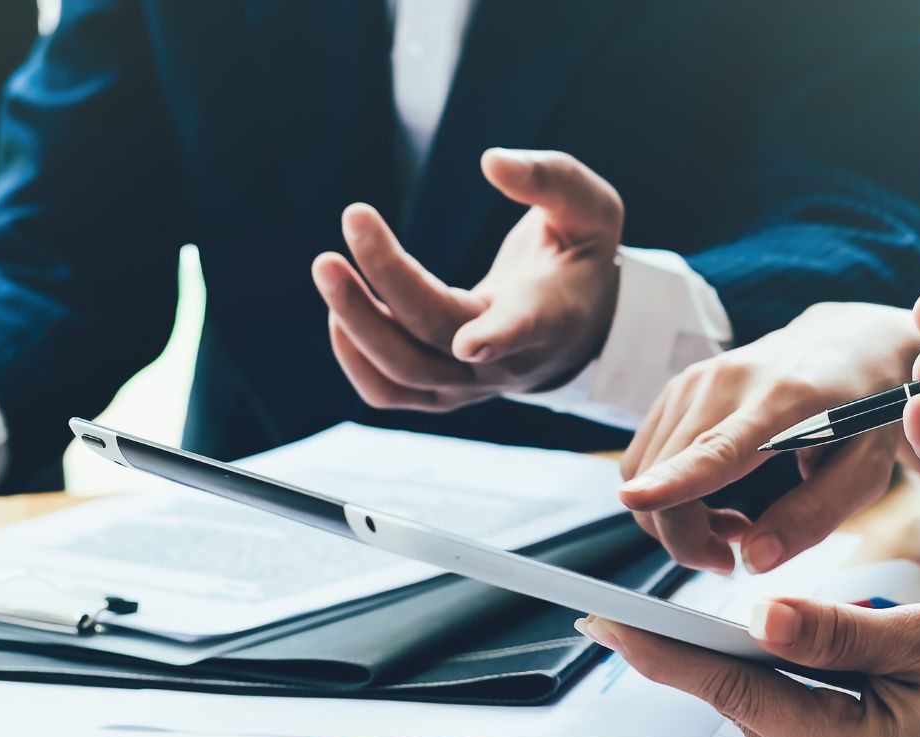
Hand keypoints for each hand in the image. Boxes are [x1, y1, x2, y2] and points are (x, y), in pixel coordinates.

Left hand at [311, 149, 622, 411]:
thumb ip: (550, 179)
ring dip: (356, 322)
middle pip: (438, 334)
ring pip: (404, 371)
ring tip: (328, 266)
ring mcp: (472, 384)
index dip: (500, 337)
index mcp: (551, 313)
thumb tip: (492, 161)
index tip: (471, 344)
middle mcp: (509, 359)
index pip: (526, 328)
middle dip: (389, 279)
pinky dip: (354, 357)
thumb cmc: (579, 259)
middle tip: (354, 217)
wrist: (577, 329)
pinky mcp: (441, 393)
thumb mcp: (590, 209)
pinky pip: (387, 393)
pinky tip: (340, 310)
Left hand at [580, 597, 919, 736]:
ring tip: (856, 650)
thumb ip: (835, 632)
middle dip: (743, 648)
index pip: (733, 690)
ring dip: (782, 673)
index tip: (598, 617)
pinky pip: (792, 736)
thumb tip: (755, 615)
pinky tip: (845, 678)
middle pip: (746, 703)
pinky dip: (800, 697)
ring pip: (767, 719)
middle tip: (758, 604)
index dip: (661, 649)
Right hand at [618, 303, 919, 573]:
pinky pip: (645, 460)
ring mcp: (694, 381)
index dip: (674, 480)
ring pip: (646, 475)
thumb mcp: (864, 472)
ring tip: (736, 524)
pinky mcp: (677, 388)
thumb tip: (753, 561)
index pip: (718, 448)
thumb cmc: (864, 413)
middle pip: (666, 477)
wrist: (848, 344)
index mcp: (783, 403)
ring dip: (676, 519)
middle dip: (686, 540)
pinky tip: (713, 497)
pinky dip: (667, 494)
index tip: (635, 499)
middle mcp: (728, 383)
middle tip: (733, 557)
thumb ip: (812, 517)